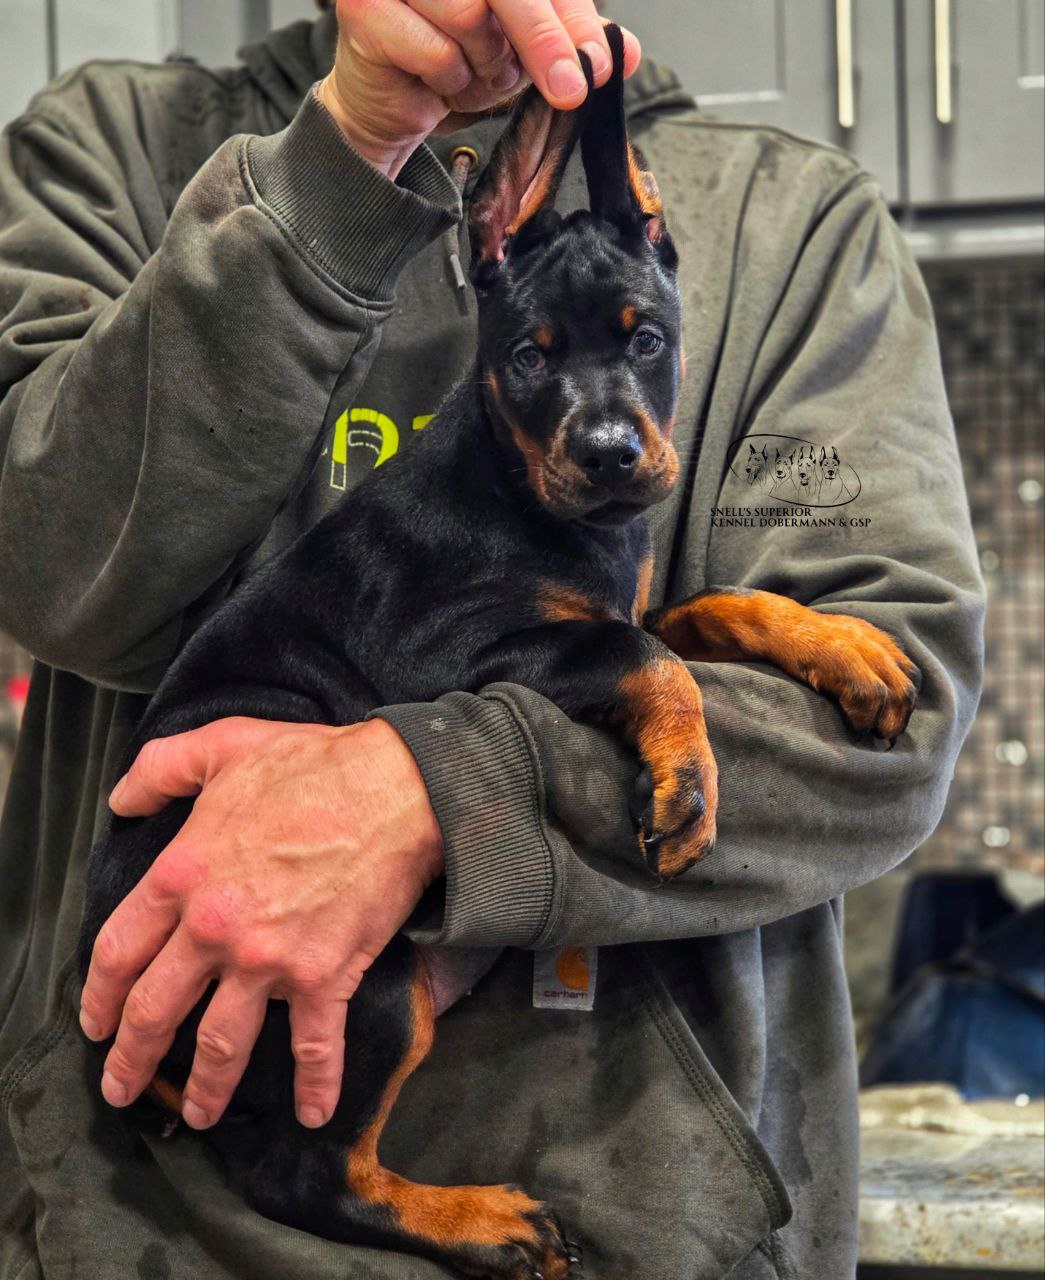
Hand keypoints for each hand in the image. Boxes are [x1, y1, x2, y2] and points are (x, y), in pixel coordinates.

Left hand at [79, 716, 442, 1130]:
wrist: (395, 790)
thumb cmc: (313, 765)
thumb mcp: (223, 746)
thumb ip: (160, 768)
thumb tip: (122, 800)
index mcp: (182, 875)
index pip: (118, 950)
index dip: (99, 993)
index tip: (95, 1020)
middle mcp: (215, 930)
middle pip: (155, 1010)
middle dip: (132, 1058)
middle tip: (122, 1086)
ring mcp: (269, 961)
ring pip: (221, 1044)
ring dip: (206, 1087)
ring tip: (198, 1115)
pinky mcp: (323, 978)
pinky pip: (315, 1046)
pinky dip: (316, 1085)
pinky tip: (312, 1114)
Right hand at [318, 0, 640, 177]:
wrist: (391, 102)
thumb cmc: (456, 59)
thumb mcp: (525, 50)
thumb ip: (570, 42)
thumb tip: (621, 54)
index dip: (569, 20)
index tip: (596, 66)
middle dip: (544, 41)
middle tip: (570, 91)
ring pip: (470, 18)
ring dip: (484, 67)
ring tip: (471, 76)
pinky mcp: (365, 10)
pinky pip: (436, 53)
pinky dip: (449, 83)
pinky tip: (437, 84)